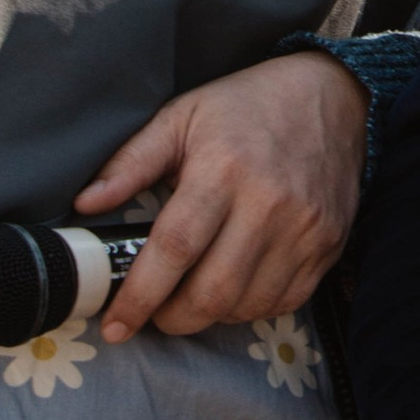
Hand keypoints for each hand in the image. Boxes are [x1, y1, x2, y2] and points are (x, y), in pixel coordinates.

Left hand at [77, 53, 369, 341]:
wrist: (334, 95)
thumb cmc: (247, 105)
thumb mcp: (182, 116)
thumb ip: (131, 162)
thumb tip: (85, 205)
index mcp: (223, 168)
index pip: (174, 248)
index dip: (139, 295)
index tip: (114, 324)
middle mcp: (269, 203)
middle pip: (212, 292)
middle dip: (172, 318)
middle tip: (155, 311)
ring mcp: (304, 228)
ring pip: (247, 305)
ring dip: (211, 315)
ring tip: (193, 296)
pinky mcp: (328, 245)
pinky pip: (285, 302)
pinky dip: (251, 308)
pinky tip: (235, 287)